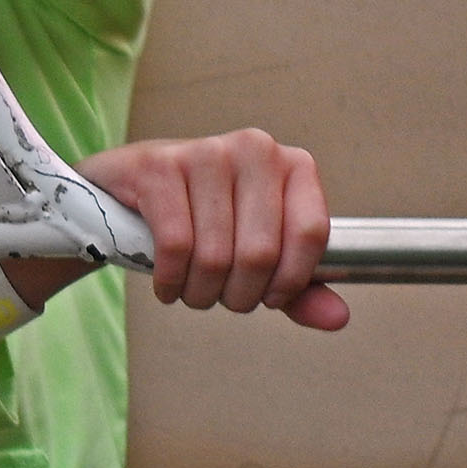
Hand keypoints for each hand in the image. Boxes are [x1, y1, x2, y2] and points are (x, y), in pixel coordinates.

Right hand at [0, 129, 349, 332]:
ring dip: (201, 292)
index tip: (269, 298)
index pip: (310, 233)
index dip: (290, 281)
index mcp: (292, 164)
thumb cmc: (204, 218)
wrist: (129, 188)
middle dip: (239, 294)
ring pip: (216, 255)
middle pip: (260, 252)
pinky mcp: (158, 166)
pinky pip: (176, 246)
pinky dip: (171, 281)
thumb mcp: (257, 250)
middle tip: (221, 298)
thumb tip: (337, 319)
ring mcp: (205, 152)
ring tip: (192, 292)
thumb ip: (299, 285)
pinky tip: (167, 285)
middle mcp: (254, 148)